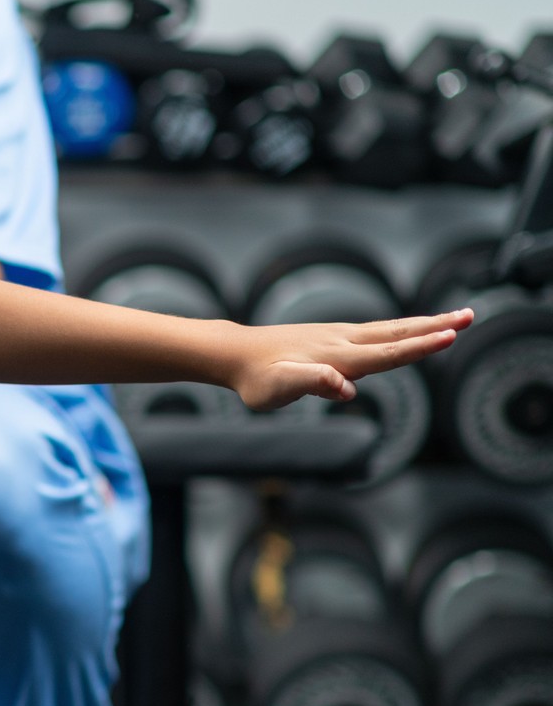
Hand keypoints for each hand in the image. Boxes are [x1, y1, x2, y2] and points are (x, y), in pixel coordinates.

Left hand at [229, 309, 471, 410]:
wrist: (233, 354)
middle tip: (471, 316)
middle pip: (397, 334)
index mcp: (336, 357)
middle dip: (435, 327)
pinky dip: (399, 329)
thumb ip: (311, 384)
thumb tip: (345, 388)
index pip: (386, 353)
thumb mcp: (278, 389)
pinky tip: (408, 330)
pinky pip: (374, 332)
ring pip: (389, 330)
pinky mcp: (330, 337)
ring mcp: (337, 336)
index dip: (420, 347)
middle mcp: (342, 341)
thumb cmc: (254, 379)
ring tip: (454, 319)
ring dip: (423, 325)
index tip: (451, 337)